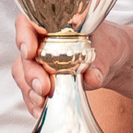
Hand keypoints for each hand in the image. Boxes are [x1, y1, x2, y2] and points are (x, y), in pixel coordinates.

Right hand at [12, 16, 131, 116]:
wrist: (110, 61)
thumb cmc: (107, 45)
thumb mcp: (109, 49)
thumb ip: (100, 63)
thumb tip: (92, 78)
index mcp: (52, 22)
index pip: (28, 22)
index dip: (23, 36)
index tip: (30, 52)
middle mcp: (39, 40)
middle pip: (23, 54)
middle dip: (30, 73)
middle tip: (43, 87)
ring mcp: (38, 61)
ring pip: (22, 73)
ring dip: (29, 89)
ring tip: (41, 101)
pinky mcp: (40, 79)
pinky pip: (30, 90)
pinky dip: (33, 101)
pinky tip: (41, 110)